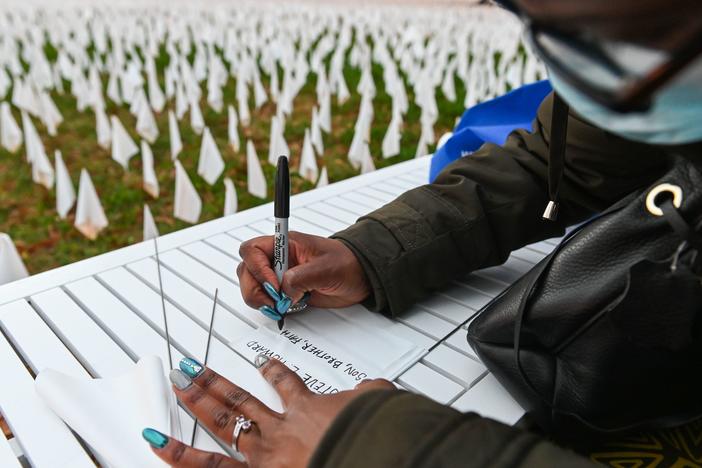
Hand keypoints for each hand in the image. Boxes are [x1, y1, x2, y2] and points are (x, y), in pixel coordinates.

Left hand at [144, 356, 394, 466]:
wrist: (367, 452)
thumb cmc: (371, 434)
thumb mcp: (378, 403)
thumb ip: (369, 393)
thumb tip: (374, 387)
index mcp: (308, 410)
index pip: (287, 385)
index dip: (274, 371)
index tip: (264, 364)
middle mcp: (280, 428)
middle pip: (239, 399)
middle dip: (213, 382)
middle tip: (192, 368)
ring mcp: (265, 454)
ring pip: (222, 423)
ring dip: (195, 403)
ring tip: (176, 387)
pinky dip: (182, 458)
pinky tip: (158, 445)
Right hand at [237, 232, 370, 310]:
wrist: (361, 277)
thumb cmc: (348, 263)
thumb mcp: (325, 268)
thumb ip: (301, 278)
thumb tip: (283, 291)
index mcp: (285, 244)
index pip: (253, 250)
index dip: (257, 268)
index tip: (274, 284)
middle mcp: (279, 259)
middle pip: (247, 270)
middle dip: (254, 288)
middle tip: (273, 300)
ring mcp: (281, 276)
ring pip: (252, 286)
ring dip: (260, 300)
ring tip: (279, 306)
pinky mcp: (286, 292)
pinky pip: (267, 300)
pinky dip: (270, 307)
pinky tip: (283, 309)